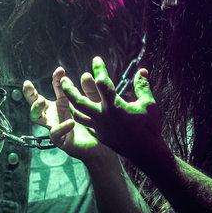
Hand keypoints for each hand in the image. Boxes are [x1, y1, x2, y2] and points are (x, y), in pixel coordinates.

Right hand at [23, 69, 102, 161]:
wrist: (102, 147)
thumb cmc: (96, 125)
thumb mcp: (94, 105)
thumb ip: (90, 91)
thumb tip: (85, 75)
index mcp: (63, 103)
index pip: (56, 88)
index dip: (56, 79)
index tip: (60, 70)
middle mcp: (56, 114)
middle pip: (36, 102)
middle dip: (30, 93)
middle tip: (27, 85)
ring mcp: (55, 126)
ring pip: (37, 118)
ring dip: (36, 109)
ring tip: (41, 101)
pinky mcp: (60, 140)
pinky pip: (55, 134)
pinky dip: (61, 128)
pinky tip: (70, 123)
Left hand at [57, 58, 172, 174]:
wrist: (146, 152)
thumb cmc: (148, 127)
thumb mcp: (149, 104)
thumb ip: (142, 86)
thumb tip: (142, 71)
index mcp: (115, 107)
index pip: (102, 84)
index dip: (99, 70)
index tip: (96, 59)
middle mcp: (103, 117)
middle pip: (79, 101)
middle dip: (69, 90)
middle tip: (62, 80)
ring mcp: (99, 128)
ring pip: (78, 115)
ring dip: (73, 104)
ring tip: (69, 95)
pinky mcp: (100, 135)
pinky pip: (86, 124)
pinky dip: (82, 116)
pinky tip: (82, 111)